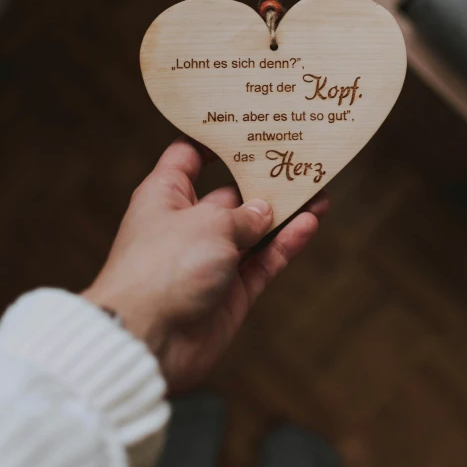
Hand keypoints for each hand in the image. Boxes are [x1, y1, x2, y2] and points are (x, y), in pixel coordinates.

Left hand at [83, 137, 329, 391]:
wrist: (148, 341)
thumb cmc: (163, 268)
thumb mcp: (207, 224)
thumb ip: (243, 214)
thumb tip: (265, 210)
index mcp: (166, 195)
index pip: (189, 156)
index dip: (215, 140)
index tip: (246, 124)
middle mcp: (189, 223)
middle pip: (232, 192)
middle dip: (263, 177)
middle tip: (298, 158)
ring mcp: (212, 258)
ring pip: (255, 228)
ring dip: (285, 210)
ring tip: (318, 188)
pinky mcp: (232, 290)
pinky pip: (264, 260)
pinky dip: (286, 243)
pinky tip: (310, 222)